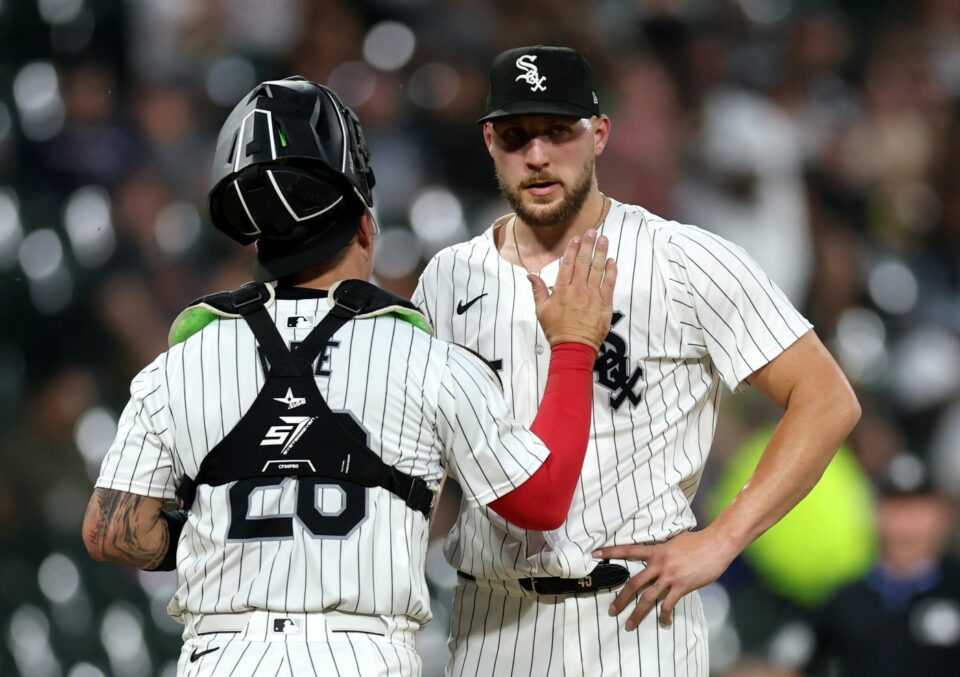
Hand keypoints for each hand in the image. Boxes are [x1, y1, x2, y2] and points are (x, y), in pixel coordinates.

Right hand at [531, 229, 616, 350]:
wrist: (574, 347)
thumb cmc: (556, 330)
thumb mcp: (541, 310)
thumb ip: (538, 290)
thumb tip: (530, 275)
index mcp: (562, 289)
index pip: (567, 264)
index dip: (572, 249)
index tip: (576, 237)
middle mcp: (578, 289)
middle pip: (583, 262)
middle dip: (588, 245)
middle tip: (592, 231)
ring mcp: (593, 295)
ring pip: (597, 269)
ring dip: (601, 253)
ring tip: (604, 239)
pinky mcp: (605, 303)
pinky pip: (609, 284)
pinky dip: (611, 271)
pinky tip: (612, 261)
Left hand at [593, 528, 737, 628]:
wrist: (716, 544)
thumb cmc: (697, 541)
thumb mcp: (675, 540)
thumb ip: (663, 548)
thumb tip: (659, 552)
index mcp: (655, 551)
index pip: (628, 550)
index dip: (611, 552)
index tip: (595, 554)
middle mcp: (659, 564)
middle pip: (634, 583)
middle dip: (621, 599)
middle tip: (611, 611)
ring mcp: (670, 576)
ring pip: (648, 598)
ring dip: (638, 613)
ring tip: (629, 625)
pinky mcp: (682, 586)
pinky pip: (668, 604)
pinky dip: (664, 615)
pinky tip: (663, 623)